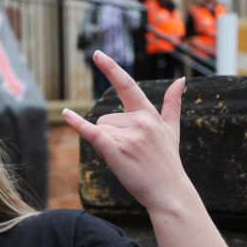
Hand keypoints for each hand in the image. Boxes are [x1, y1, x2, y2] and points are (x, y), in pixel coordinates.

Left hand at [62, 50, 187, 209]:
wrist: (169, 192)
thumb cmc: (167, 163)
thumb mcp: (172, 130)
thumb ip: (173, 104)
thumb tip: (181, 80)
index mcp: (148, 114)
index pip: (127, 86)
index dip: (111, 69)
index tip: (97, 54)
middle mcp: (138, 121)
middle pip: (104, 118)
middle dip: (109, 136)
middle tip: (129, 154)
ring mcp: (128, 135)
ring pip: (99, 130)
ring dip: (105, 145)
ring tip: (125, 159)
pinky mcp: (116, 150)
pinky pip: (91, 132)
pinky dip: (77, 124)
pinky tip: (65, 114)